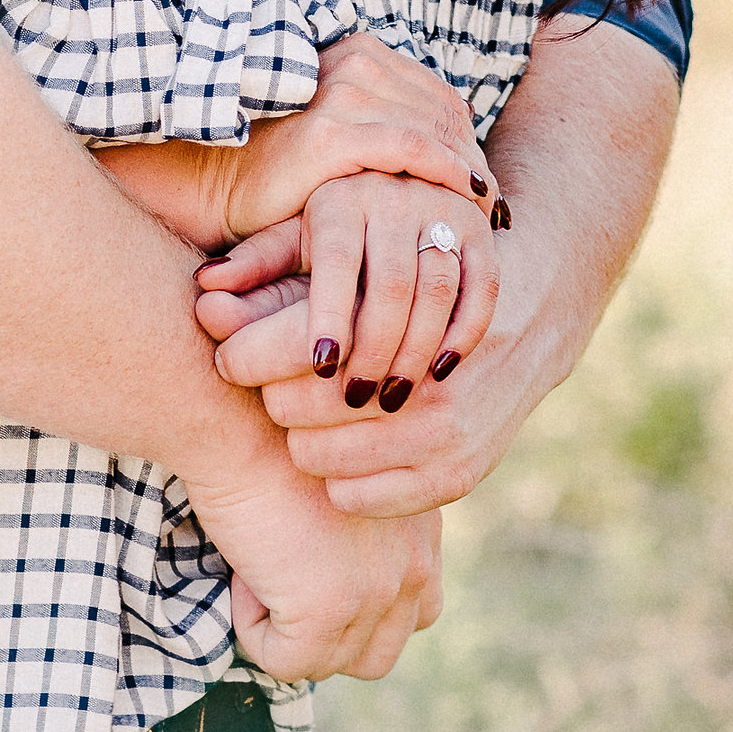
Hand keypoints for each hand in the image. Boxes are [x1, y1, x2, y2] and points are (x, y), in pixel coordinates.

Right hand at [187, 448, 442, 682]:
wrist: (243, 418)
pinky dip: (255, 631)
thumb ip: (360, 536)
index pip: (417, 610)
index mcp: (422, 532)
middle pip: (380, 652)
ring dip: (291, 635)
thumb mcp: (341, 485)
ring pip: (332, 663)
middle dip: (329, 637)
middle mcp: (414, 562)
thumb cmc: (272, 438)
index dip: (359, 609)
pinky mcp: (328, 608)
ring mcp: (378, 589)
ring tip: (262, 574)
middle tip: (283, 585)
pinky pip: (288, 663)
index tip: (309, 569)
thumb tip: (325, 582)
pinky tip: (245, 575)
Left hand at [200, 290, 564, 517]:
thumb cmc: (406, 272)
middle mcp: (428, 344)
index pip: (297, 336)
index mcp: (396, 279)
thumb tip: (201, 294)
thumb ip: (266, 259)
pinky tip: (339, 461)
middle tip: (273, 395)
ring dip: (307, 443)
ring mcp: (453, 406)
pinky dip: (348, 483)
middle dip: (278, 398)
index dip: (249, 356)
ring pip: (332, 449)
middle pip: (310, 396)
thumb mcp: (341, 239)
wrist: (531, 304)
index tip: (232, 362)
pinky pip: (374, 492)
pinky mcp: (469, 459)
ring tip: (302, 427)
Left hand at [201, 174, 500, 407]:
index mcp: (343, 197)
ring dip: (413, 354)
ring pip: (436, 294)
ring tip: (387, 402)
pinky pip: (480, 293)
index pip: (334, 262)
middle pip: (389, 286)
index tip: (319, 366)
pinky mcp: (485, 241)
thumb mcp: (297, 235)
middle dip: (370, 350)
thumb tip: (204, 290)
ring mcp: (447, 219)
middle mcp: (398, 199)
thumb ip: (255, 264)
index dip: (326, 315)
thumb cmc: (342, 227)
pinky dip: (462, 337)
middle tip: (351, 401)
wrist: (424, 184)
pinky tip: (437, 377)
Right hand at [219, 31, 501, 245]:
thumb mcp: (345, 128)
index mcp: (358, 52)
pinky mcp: (331, 133)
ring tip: (486, 209)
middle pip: (442, 111)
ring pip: (434, 129)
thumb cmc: (285, 164)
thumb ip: (390, 119)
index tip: (483, 180)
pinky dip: (447, 172)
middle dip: (473, 158)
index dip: (467, 138)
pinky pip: (412, 149)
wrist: (220, 182)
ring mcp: (340, 94)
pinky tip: (468, 196)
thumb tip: (462, 134)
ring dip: (468, 169)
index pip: (438, 94)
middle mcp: (352, 62)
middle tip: (493, 203)